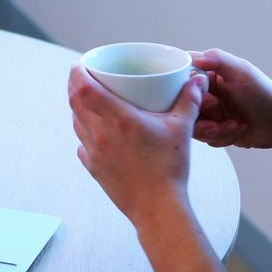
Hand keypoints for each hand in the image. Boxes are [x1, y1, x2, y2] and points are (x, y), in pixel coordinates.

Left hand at [68, 64, 205, 225]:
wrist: (158, 208)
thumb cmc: (169, 168)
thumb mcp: (181, 128)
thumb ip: (188, 101)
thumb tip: (198, 81)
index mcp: (118, 119)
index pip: (83, 88)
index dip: (76, 72)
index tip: (79, 63)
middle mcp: (100, 134)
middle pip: (74, 102)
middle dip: (74, 86)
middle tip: (83, 77)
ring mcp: (93, 153)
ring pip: (76, 123)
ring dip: (78, 108)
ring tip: (89, 101)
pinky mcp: (93, 168)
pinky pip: (81, 145)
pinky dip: (84, 133)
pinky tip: (96, 132)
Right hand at [190, 49, 271, 149]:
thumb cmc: (265, 93)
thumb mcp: (243, 70)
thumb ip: (218, 59)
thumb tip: (194, 57)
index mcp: (206, 75)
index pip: (181, 79)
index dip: (185, 90)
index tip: (202, 94)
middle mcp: (203, 94)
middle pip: (182, 106)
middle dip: (201, 112)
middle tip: (218, 108)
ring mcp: (207, 114)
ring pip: (192, 125)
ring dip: (213, 128)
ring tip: (234, 124)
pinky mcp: (212, 131)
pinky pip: (205, 138)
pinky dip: (223, 136)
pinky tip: (238, 129)